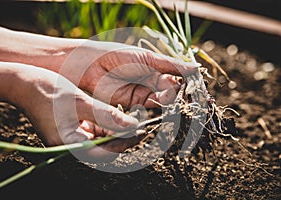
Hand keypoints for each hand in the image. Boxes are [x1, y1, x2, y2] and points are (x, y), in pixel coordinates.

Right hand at [0, 59, 140, 160]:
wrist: (23, 84)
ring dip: (116, 132)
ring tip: (133, 119)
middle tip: (141, 125)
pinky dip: (106, 126)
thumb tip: (131, 126)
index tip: (142, 131)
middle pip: (104, 149)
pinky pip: (93, 133)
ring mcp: (69, 139)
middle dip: (123, 138)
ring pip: (101, 141)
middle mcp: (69, 146)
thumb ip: (106, 116)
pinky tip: (117, 117)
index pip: (105, 152)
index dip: (125, 143)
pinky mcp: (70, 131)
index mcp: (68, 143)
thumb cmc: (48, 90)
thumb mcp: (80, 101)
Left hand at [60, 40, 197, 108]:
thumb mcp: (144, 58)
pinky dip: (153, 110)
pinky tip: (157, 107)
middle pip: (169, 92)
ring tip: (168, 99)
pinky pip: (147, 110)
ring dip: (166, 102)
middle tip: (178, 93)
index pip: (174, 77)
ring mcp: (139, 94)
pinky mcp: (130, 106)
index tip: (192, 85)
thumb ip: (168, 64)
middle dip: (175, 94)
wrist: (85, 67)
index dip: (183, 82)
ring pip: (160, 102)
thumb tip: (195, 69)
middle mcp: (148, 82)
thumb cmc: (114, 55)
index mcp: (153, 67)